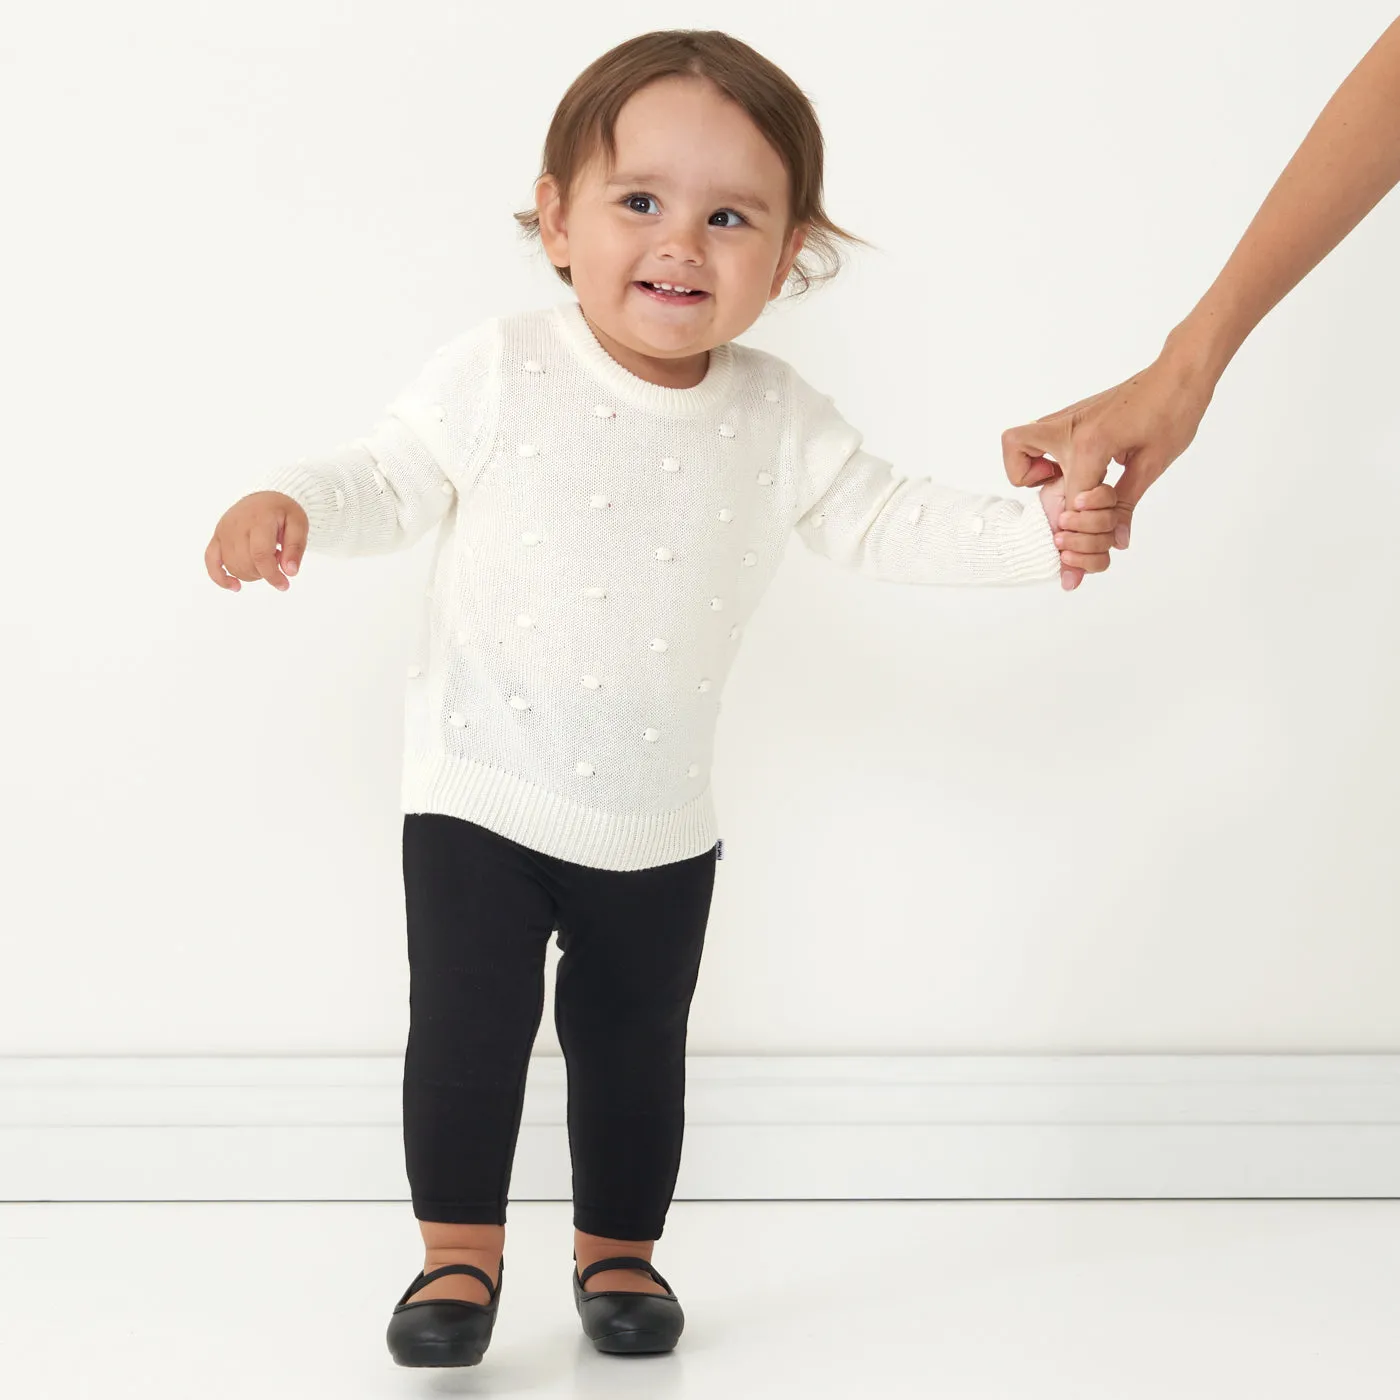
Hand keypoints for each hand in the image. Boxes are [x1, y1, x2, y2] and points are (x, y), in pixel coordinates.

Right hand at [205, 491, 308, 591]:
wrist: (265, 497)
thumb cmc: (283, 511)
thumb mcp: (299, 524)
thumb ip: (295, 548)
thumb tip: (289, 572)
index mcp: (259, 520)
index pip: (260, 555)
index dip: (272, 575)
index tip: (284, 585)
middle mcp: (236, 525)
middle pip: (246, 563)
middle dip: (264, 572)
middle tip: (276, 560)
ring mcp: (223, 530)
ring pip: (232, 566)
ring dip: (250, 573)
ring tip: (264, 560)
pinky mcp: (216, 536)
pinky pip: (210, 560)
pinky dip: (220, 577)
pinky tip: (235, 586)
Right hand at [1002, 345, 1217, 587]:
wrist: (1179, 371)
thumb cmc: (1172, 410)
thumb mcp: (1153, 463)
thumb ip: (1126, 504)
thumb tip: (1116, 541)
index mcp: (1090, 444)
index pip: (1070, 502)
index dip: (1077, 536)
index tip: (1073, 567)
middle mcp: (1067, 429)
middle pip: (1021, 466)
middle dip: (1039, 492)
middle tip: (1070, 500)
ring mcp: (1064, 420)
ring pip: (1018, 446)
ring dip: (1035, 473)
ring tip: (1068, 481)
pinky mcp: (1069, 417)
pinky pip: (1037, 440)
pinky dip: (1045, 459)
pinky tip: (1077, 466)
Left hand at [1039, 478, 1117, 588]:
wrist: (1028, 534)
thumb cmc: (1043, 510)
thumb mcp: (1056, 495)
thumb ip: (1079, 495)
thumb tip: (1100, 505)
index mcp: (1096, 499)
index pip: (1109, 497)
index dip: (1095, 500)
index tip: (1076, 503)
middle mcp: (1103, 519)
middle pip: (1109, 521)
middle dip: (1082, 522)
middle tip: (1061, 521)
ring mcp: (1099, 540)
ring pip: (1105, 541)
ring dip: (1079, 541)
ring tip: (1057, 539)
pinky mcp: (1092, 559)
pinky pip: (1101, 562)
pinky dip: (1083, 560)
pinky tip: (1065, 556)